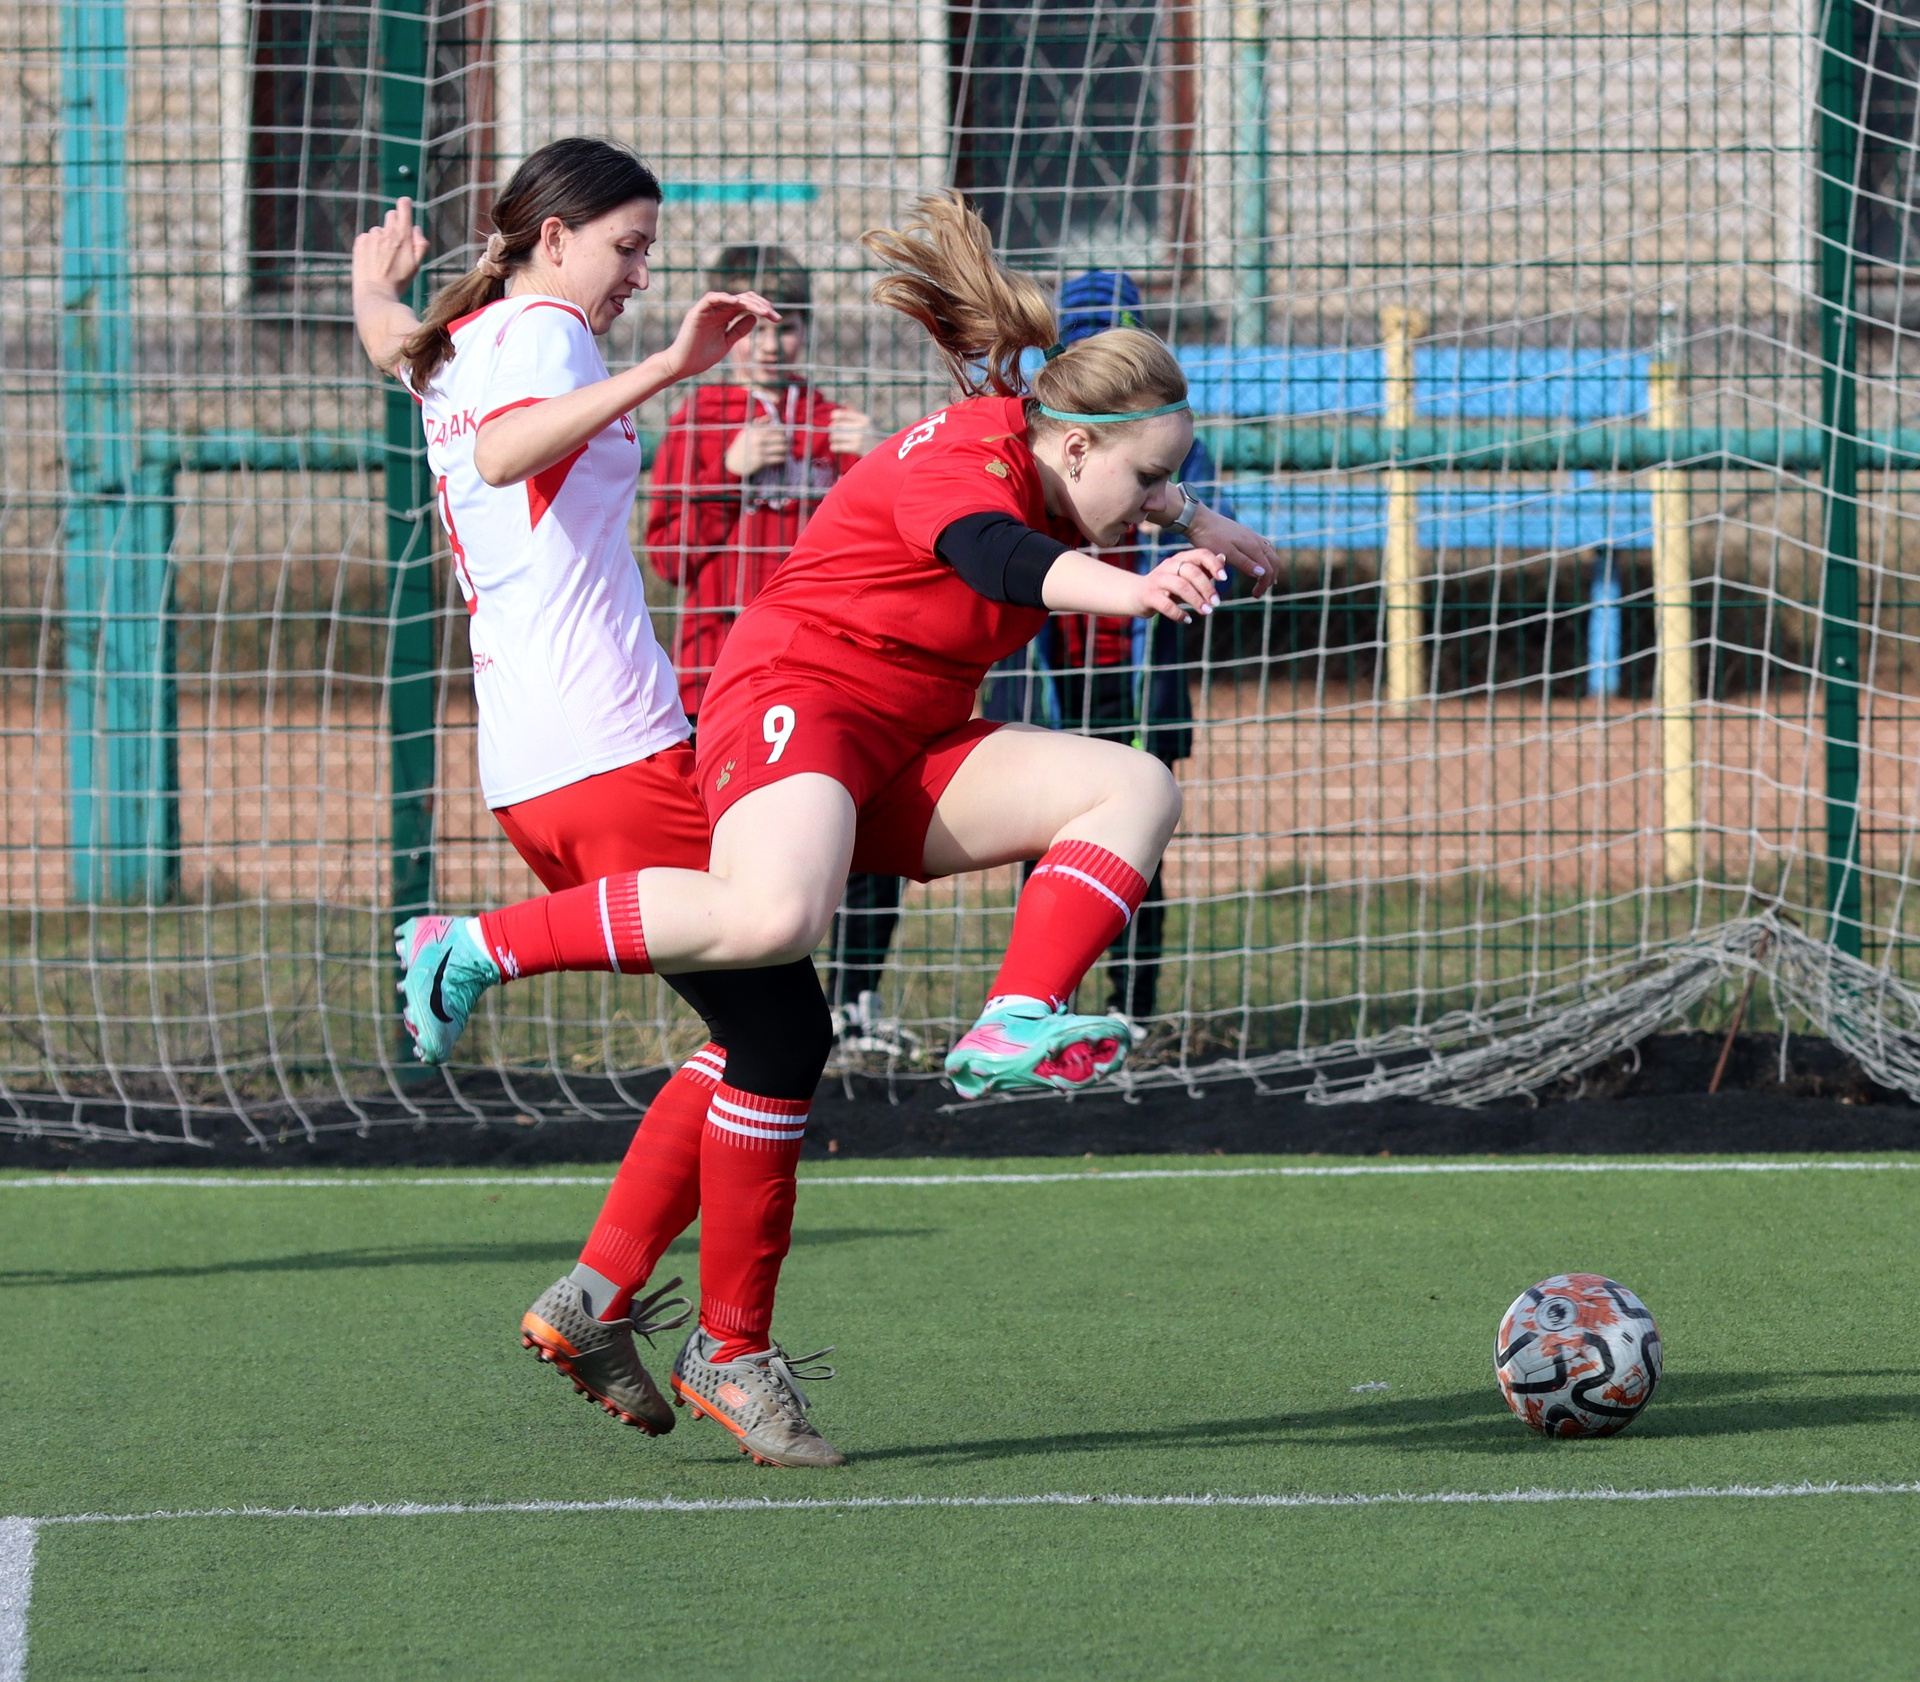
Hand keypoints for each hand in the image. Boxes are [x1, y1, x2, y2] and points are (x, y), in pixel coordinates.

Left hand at [352, 198, 427, 300]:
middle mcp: (386, 232)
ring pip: (379, 231)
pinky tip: (373, 260)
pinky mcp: (360, 242)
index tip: (405, 204)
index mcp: (402, 236)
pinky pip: (367, 238)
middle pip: (390, 214)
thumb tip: (414, 228)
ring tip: (383, 260)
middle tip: (396, 241)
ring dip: (382, 240)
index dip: (405, 204)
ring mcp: (371, 236)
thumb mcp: (416, 265)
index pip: (403, 207)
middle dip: (394, 223)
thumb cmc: (399, 281)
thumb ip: (419, 244)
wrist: (375, 293)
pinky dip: (370, 246)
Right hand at [662, 290, 782, 382]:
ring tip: (763, 310)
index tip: (778, 319)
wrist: (683, 366)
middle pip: (742, 298)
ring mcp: (707, 309)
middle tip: (774, 315)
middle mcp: (717, 309)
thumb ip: (739, 329)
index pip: (747, 305)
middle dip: (761, 305)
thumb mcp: (727, 342)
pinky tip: (737, 302)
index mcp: (725, 315)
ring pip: (730, 297)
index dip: (763, 309)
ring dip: (748, 302)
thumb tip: (755, 317)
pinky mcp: (697, 313)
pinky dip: (723, 298)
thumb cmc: (702, 355)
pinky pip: (710, 299)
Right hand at [724, 417, 791, 477]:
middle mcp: (757, 439)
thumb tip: (769, 417)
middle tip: (787, 442)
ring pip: (780, 448)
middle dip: (785, 440)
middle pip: (780, 437)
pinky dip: (781, 458)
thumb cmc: (742, 446)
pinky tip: (782, 458)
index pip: (775, 427)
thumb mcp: (747, 432)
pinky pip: (777, 458)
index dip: (782, 430)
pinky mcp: (761, 460)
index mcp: (755, 430)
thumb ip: (758, 424)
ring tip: (786, 450)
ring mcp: (759, 450)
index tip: (783, 433)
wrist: (733, 462)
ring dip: (785, 449)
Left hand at [827, 406, 874, 456]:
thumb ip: (855, 413)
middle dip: (833, 429)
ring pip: (836, 436)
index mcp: (864, 419)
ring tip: (834, 440)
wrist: (885, 452)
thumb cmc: (874, 436)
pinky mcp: (857, 448)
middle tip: (834, 432)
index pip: (843, 414)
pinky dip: (834, 447)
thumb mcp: (868, 422)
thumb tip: (844, 403)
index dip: (835, 415)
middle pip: (838, 425)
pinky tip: (835, 447)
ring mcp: (859, 438)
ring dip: (833, 438)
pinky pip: (838, 447)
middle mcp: (861, 427)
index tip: (833, 418)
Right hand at [1135, 547, 1227, 623]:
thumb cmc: (1166, 586)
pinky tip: (1187, 620)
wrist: (1135, 595)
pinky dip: (1179, 614)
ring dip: (1196, 601)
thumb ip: (1203, 569)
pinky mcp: (1149, 595)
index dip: (1214, 565)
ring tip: (1206, 612)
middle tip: (1216, 603)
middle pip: (1192, 572)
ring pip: (1181, 586)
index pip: (1200, 554)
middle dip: (1207, 588)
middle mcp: (1168, 565)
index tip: (1224, 579)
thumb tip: (1223, 558)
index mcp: (1180, 559)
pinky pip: (1167, 605)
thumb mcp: (1185, 577)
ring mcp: (1157, 580)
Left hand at [1186, 504, 1278, 597]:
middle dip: (1270, 578)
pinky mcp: (1245, 533)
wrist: (1198, 520)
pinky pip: (1263, 546)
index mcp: (1253, 546)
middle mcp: (1256, 539)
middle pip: (1273, 561)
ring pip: (1270, 553)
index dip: (1264, 584)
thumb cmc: (1209, 538)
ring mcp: (1251, 535)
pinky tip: (1258, 563)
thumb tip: (1263, 573)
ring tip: (1264, 580)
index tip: (1255, 596)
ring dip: (1270, 567)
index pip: (1267, 569)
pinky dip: (1265, 558)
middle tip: (1260, 591)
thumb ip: (1245, 563)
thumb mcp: (1225, 554)